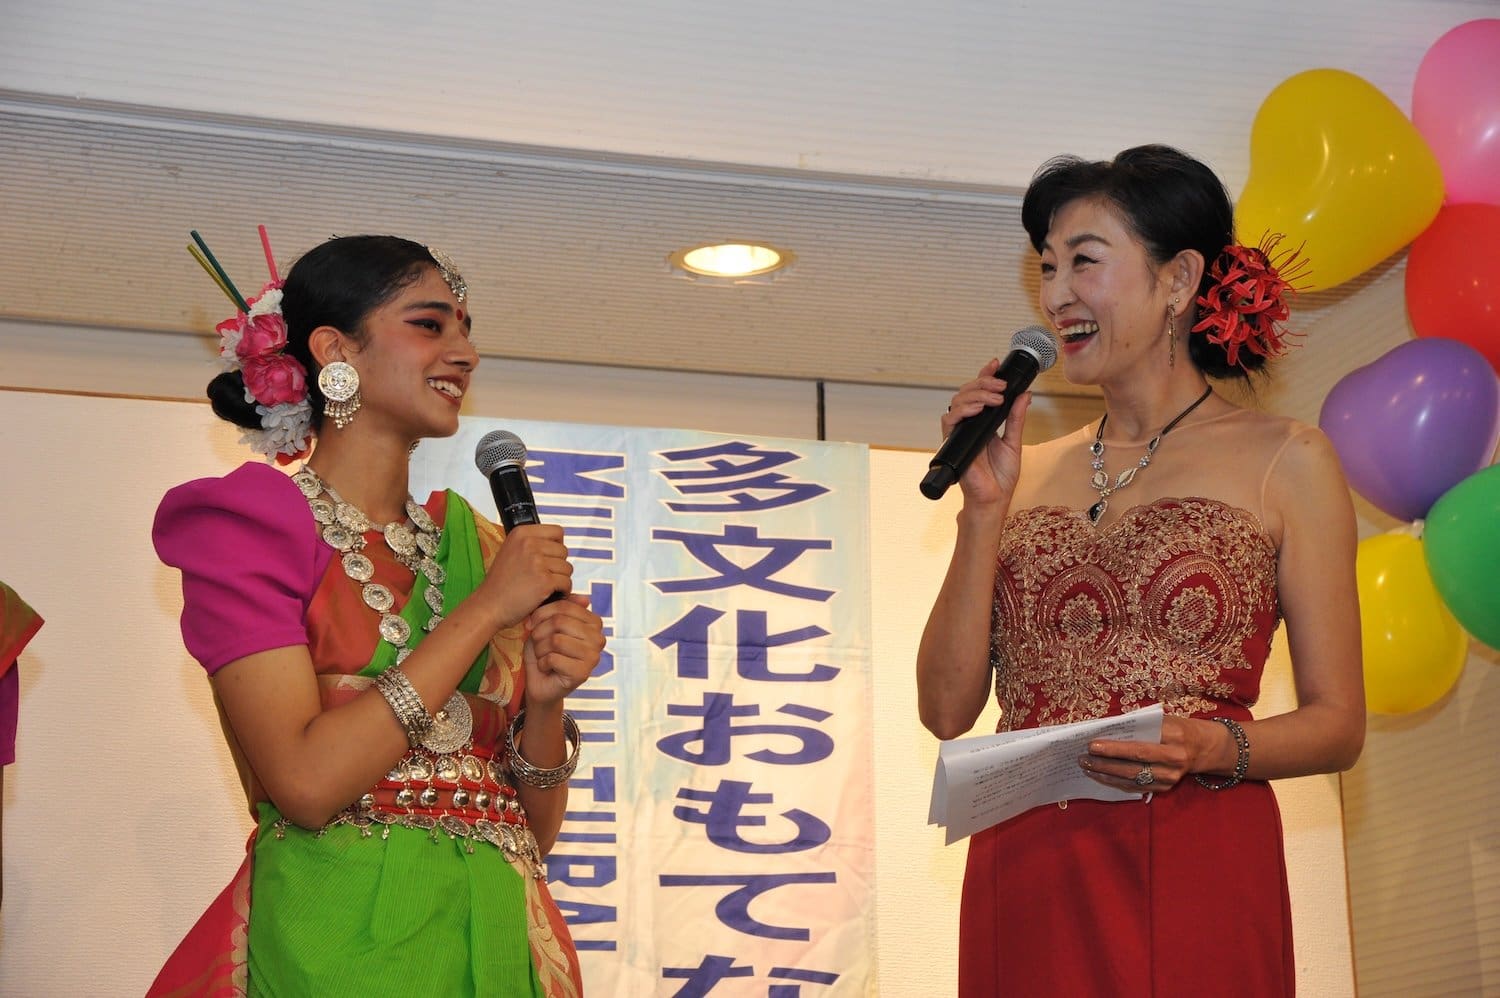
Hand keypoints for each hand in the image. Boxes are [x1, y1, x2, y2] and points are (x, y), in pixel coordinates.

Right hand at [478, 523, 573, 627]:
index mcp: (521, 533)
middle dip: (558, 566)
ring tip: (545, 587)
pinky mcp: (544, 581)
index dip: (557, 546)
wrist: (489, 606)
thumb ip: (532, 544)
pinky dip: (562, 592)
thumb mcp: (510, 552)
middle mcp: (529, 544)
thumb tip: (558, 543)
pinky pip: (566, 583)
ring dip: (560, 579)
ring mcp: (537, 562)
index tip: (549, 557)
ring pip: (567, 568)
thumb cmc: (500, 584)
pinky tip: (549, 595)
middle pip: (564, 551)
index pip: (557, 531)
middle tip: (544, 577)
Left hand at [522, 594, 604, 708]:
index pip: (565, 606)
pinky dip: (542, 663)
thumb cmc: (545, 650)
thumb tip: (586, 598)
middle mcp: (598, 638)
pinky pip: (553, 658)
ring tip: (543, 655)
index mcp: (594, 623)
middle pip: (559, 622)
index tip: (531, 624)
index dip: (541, 613)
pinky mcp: (583, 673)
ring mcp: (593, 657)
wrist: (540, 682)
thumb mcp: (549, 624)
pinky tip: (546, 667)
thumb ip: (564, 608)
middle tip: (537, 643)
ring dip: (540, 649)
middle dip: (540, 633)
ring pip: (556, 640)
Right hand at [940, 358, 1031, 505]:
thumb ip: (1017, 418)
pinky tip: (978, 409)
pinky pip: (949, 420)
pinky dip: (962, 411)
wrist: (994, 499)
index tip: (994, 364)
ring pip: (957, 402)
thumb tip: (1024, 395)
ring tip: (995, 399)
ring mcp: (960, 433)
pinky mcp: (953, 443)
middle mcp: (969, 425)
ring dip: (977, 395)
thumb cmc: (1001, 476)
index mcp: (983, 423)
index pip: (980, 393)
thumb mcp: (1014, 442)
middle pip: (967, 393)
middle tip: (1001, 387)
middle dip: (983, 383)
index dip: (984, 376)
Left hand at [1078, 716, 1215, 792]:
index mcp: (1174, 737)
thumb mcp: (1163, 720)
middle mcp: (1174, 759)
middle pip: (1134, 764)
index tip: (1092, 744)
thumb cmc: (1177, 728)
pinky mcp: (1166, 788)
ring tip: (1086, 766)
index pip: (1140, 745)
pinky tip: (1100, 775)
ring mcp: (1171, 777)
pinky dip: (1116, 782)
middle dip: (1105, 762)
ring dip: (1106, 774)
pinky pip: (1136, 786)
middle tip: (1083, 757)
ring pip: (1133, 778)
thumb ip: (1139, 725)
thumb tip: (1105, 729)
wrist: (1204, 748)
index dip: (1114, 747)